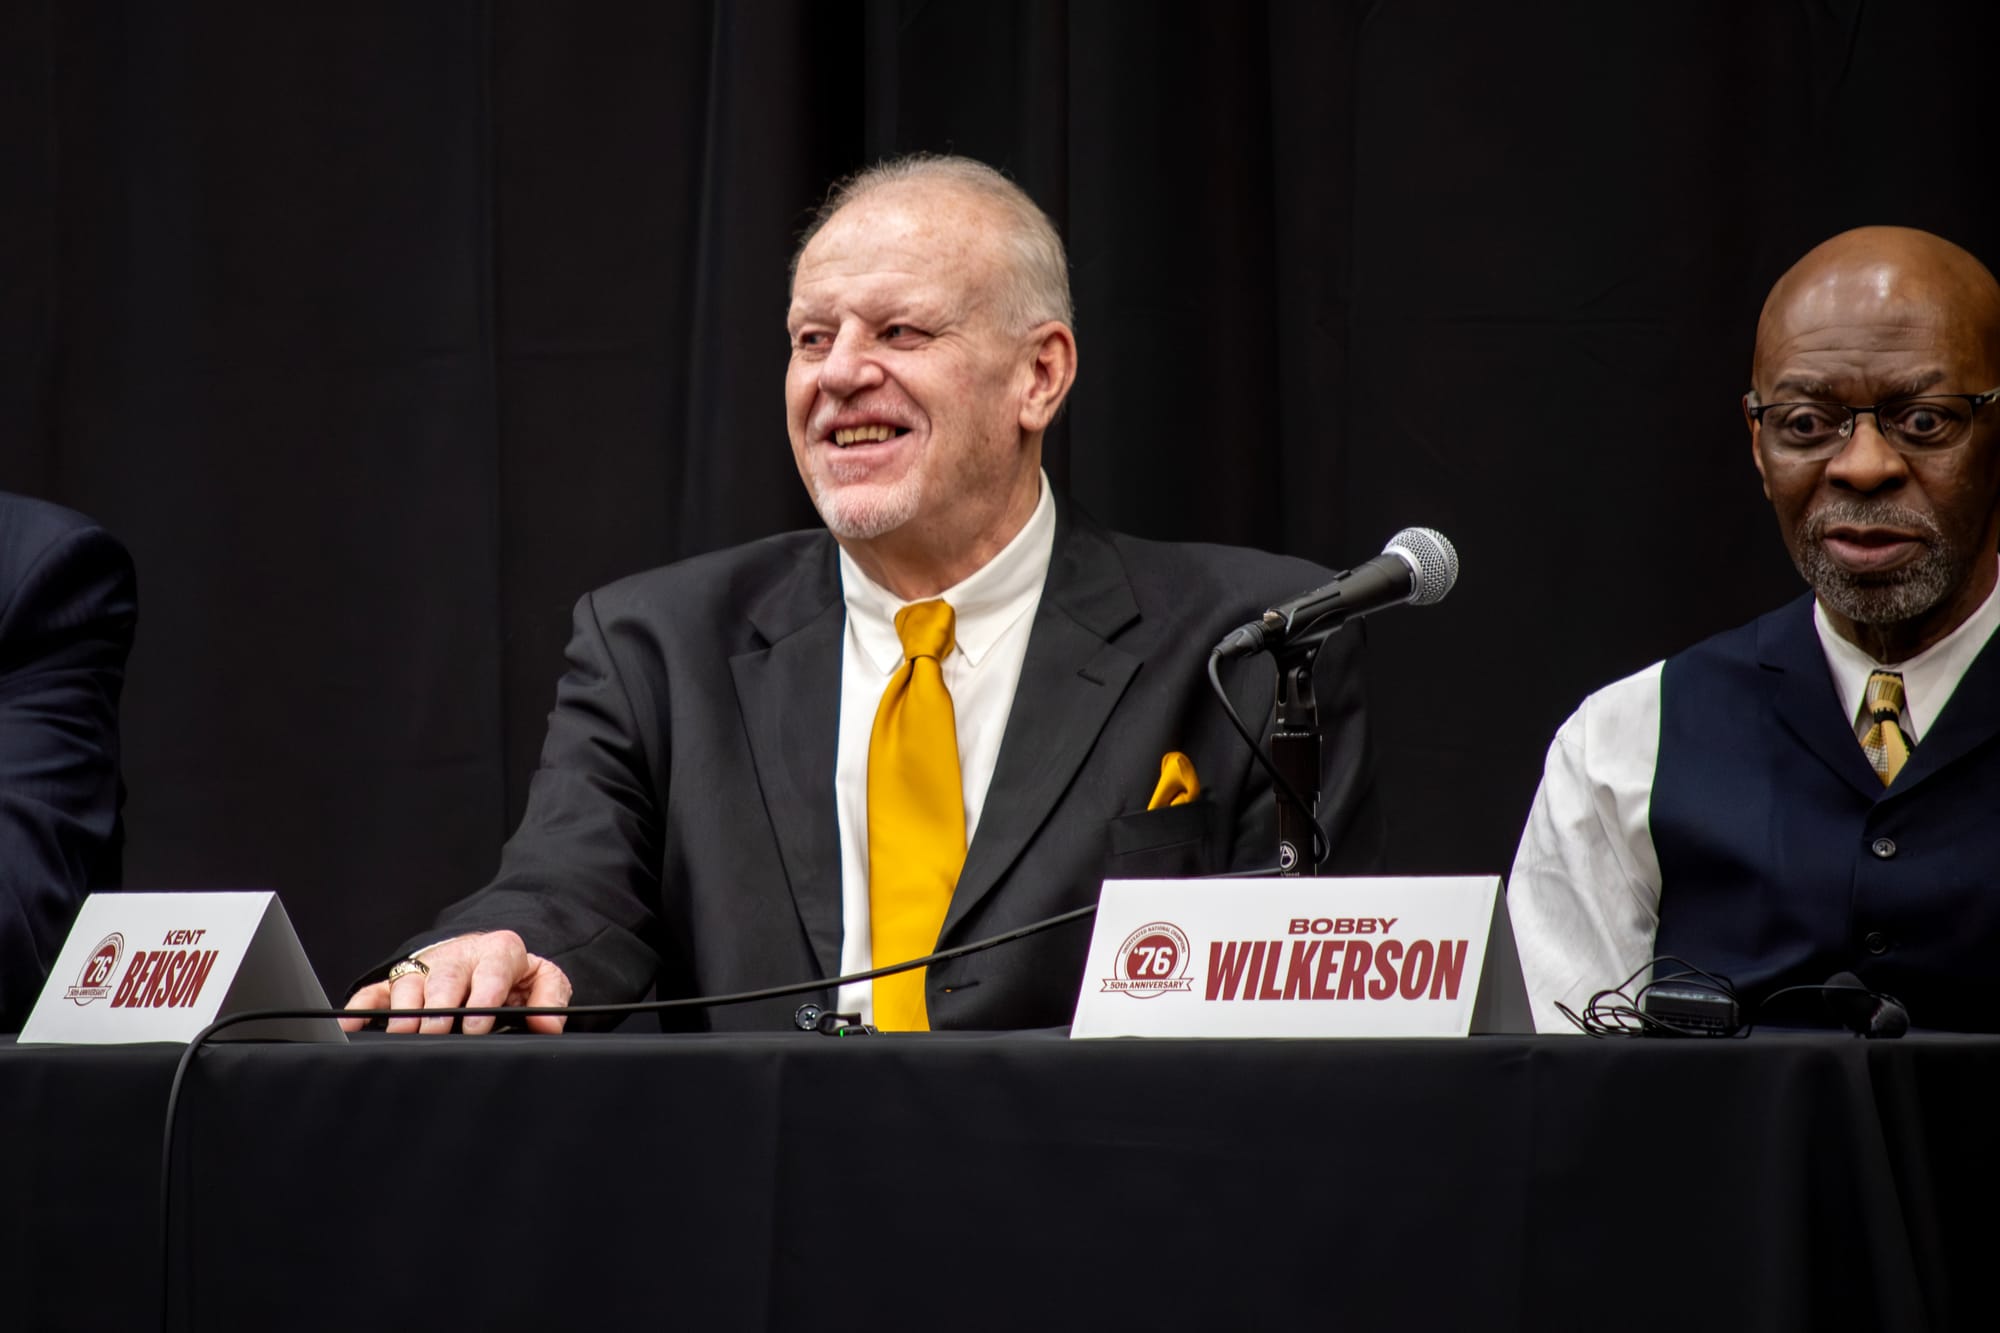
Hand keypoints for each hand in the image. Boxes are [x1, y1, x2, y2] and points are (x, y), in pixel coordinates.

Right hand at [338, 931, 572, 1034]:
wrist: (488, 957)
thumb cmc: (514, 976)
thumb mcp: (542, 980)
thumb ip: (550, 999)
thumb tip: (548, 1025)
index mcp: (498, 952)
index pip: (492, 969)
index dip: (484, 995)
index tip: (476, 1023)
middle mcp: (459, 957)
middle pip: (445, 977)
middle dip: (438, 1006)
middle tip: (434, 1032)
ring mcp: (426, 969)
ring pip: (410, 983)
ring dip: (405, 1009)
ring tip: (403, 1033)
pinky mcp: (399, 982)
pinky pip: (375, 993)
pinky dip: (361, 1008)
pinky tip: (350, 1026)